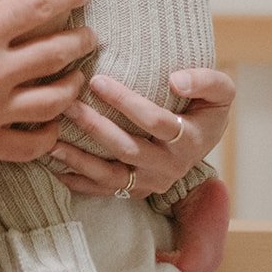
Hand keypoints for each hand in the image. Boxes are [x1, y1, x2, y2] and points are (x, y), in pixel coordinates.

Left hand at [49, 67, 234, 199]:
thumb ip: (206, 80)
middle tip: (67, 104)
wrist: (201, 138)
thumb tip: (176, 80)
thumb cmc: (204, 107)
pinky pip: (103, 191)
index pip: (156, 122)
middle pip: (128, 148)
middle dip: (95, 127)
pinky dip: (77, 181)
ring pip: (111, 176)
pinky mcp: (134, 190)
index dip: (127, 102)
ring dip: (79, 159)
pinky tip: (54, 165)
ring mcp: (150, 182)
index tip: (98, 80)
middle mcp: (169, 167)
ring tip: (51, 140)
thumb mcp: (220, 91)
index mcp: (190, 141)